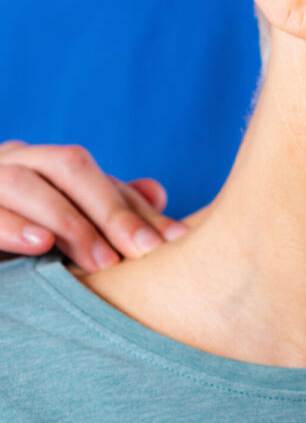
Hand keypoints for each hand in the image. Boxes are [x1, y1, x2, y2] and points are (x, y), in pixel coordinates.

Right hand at [0, 140, 186, 271]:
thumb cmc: (19, 234)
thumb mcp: (65, 224)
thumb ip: (107, 207)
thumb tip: (158, 192)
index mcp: (41, 162)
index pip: (95, 174)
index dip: (133, 207)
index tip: (172, 242)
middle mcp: (13, 161)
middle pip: (67, 166)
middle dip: (109, 209)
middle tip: (141, 252)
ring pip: (24, 184)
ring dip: (66, 221)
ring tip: (102, 261)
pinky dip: (11, 227)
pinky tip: (39, 246)